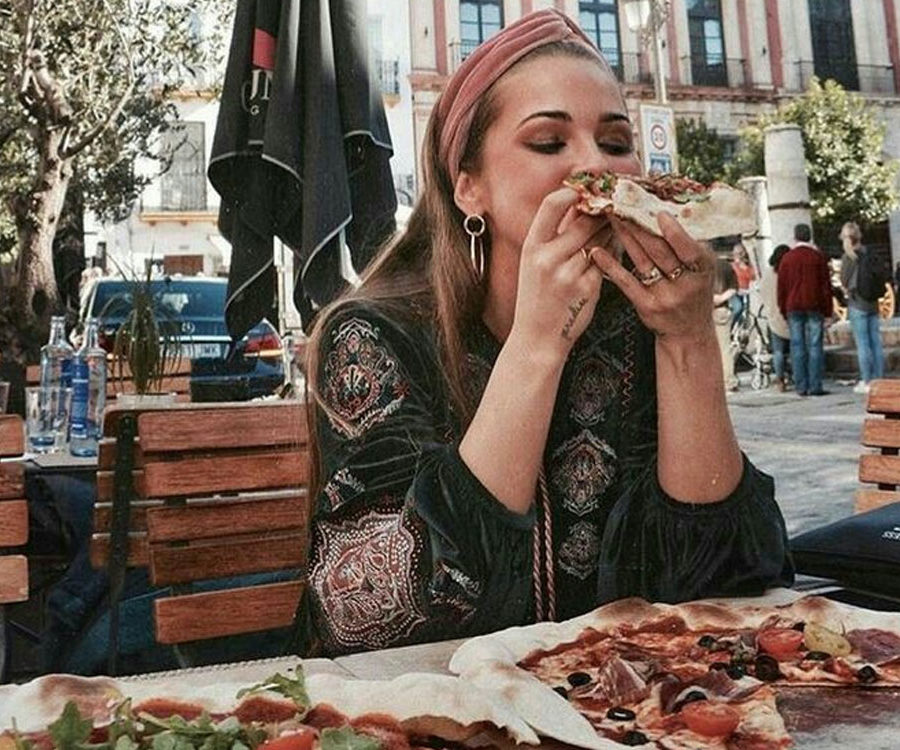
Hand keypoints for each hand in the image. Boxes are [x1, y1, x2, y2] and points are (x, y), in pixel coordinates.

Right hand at [510, 188, 607, 360]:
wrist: (537, 339)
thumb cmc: (536, 299)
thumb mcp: (534, 264)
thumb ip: (553, 236)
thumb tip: (578, 204)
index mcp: (531, 248)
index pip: (551, 205)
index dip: (571, 192)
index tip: (583, 190)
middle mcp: (548, 259)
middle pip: (583, 221)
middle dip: (600, 211)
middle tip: (612, 202)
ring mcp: (569, 274)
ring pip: (600, 239)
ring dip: (611, 229)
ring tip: (616, 222)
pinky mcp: (588, 288)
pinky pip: (606, 260)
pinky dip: (613, 251)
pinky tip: (616, 247)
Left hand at [589, 212, 715, 342]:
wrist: (689, 333)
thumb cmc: (695, 293)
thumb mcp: (703, 269)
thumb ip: (690, 244)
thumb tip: (672, 212)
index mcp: (702, 269)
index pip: (688, 248)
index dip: (673, 232)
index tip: (658, 213)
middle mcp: (685, 284)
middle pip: (659, 251)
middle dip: (640, 227)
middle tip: (624, 205)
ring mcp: (665, 296)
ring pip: (641, 261)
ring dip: (625, 237)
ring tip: (612, 218)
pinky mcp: (646, 305)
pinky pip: (625, 282)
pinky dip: (611, 265)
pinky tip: (598, 252)